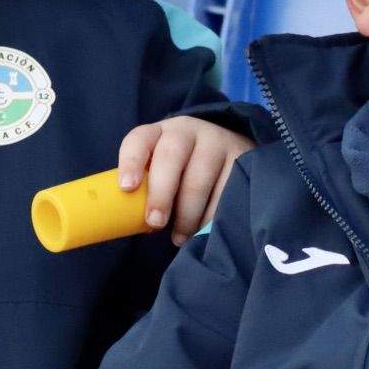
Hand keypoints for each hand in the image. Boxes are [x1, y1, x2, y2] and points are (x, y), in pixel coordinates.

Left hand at [117, 116, 251, 245]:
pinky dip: (211, 216)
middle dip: (161, 193)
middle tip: (155, 222)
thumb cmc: (182, 170)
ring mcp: (216, 142)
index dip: (131, 162)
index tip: (127, 188)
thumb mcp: (161, 168)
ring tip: (180, 237)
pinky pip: (225, 192)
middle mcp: (187, 131)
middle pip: (170, 157)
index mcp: (158, 133)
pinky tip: (204, 229)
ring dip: (187, 214)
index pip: (139, 140)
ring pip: (199, 179)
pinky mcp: (241, 157)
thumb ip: (147, 188)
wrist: (229, 149)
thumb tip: (133, 224)